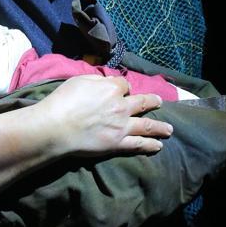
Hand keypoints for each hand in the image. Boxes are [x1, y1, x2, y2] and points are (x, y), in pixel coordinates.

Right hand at [40, 74, 173, 158]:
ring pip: (147, 125)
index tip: (122, 90)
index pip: (124, 85)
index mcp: (111, 89)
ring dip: (160, 127)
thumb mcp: (79, 80)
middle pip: (142, 102)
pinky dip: (150, 145)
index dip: (123, 88)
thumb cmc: (63, 101)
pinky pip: (138, 144)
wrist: (56, 127)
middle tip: (160, 102)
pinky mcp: (117, 143)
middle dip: (152, 101)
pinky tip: (158, 146)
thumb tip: (108, 81)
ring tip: (169, 129)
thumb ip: (97, 80)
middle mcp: (121, 106)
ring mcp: (122, 126)